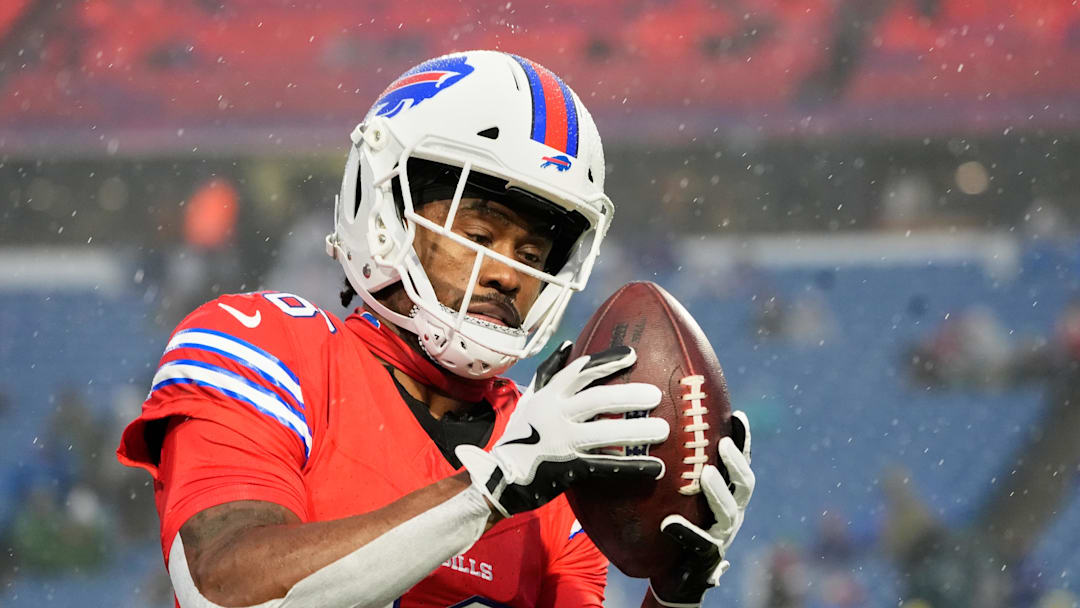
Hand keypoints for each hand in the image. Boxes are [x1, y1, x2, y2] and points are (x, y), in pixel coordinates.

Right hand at [456, 341, 669, 516]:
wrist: (500, 476)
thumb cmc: (520, 434)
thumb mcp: (530, 399)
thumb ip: (549, 372)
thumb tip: (568, 344)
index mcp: (549, 397)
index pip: (580, 372)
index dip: (607, 361)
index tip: (633, 355)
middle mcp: (555, 415)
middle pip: (597, 400)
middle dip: (628, 396)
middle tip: (655, 395)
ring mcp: (562, 442)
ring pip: (604, 434)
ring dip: (636, 431)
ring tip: (664, 429)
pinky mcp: (569, 468)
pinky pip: (606, 466)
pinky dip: (632, 467)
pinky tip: (656, 467)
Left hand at [649, 411, 753, 607]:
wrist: (674, 570)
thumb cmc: (676, 522)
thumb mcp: (681, 493)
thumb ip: (679, 466)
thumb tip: (658, 422)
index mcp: (730, 494)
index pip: (742, 463)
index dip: (743, 441)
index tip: (737, 415)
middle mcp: (732, 512)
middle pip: (746, 485)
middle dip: (736, 463)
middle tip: (722, 444)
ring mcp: (722, 535)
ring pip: (729, 512)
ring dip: (719, 492)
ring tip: (705, 475)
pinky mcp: (707, 557)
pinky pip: (700, 544)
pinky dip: (686, 532)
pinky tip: (669, 524)